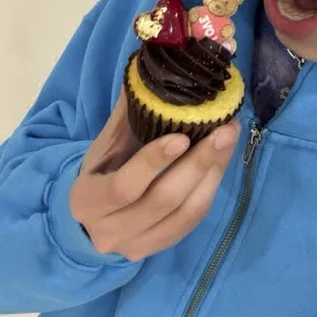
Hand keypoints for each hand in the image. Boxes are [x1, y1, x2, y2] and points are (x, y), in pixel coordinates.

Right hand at [69, 88, 240, 260]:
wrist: (91, 219)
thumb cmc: (100, 172)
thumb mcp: (104, 145)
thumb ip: (127, 113)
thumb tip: (152, 66)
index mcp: (87, 200)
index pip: (123, 187)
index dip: (154, 162)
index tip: (183, 136)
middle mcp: (108, 231)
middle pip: (163, 200)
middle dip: (199, 163)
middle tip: (225, 129)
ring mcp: (135, 246)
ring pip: (185, 213)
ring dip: (212, 174)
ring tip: (229, 139)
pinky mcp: (159, 250)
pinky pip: (193, 221)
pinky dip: (210, 189)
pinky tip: (221, 162)